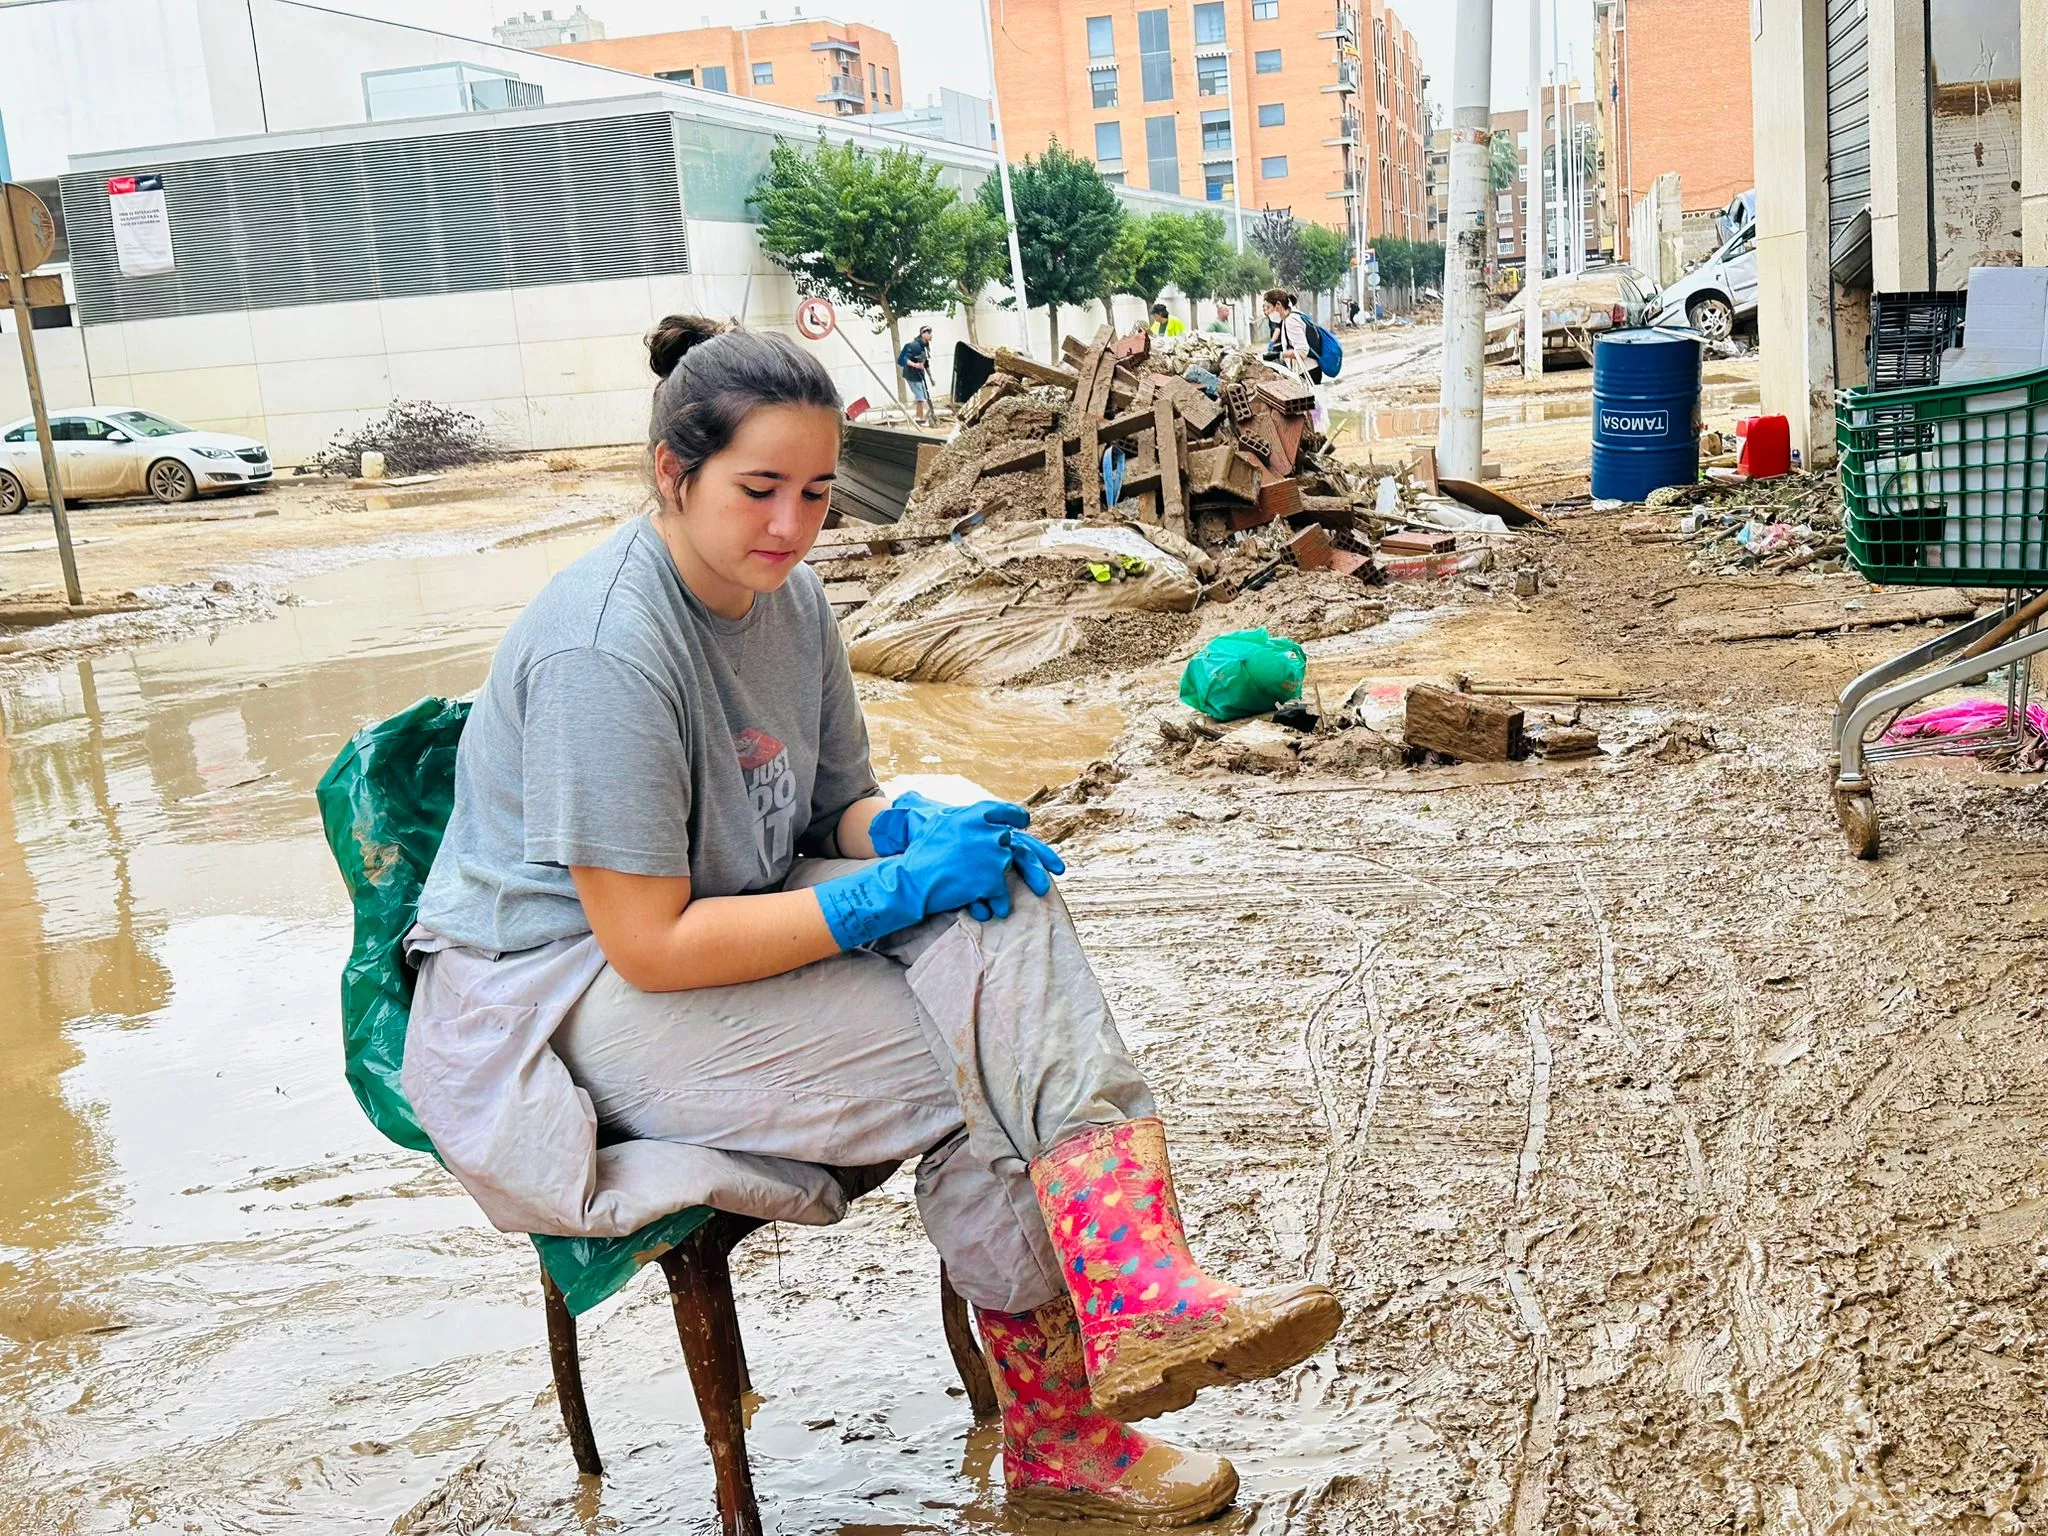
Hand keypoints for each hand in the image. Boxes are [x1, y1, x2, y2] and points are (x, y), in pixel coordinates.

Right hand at [871, 794, 1066, 919]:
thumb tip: (962, 814)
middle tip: (1059, 869)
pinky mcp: (990, 880)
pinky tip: (997, 911)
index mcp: (976, 814)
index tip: (1024, 821)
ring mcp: (992, 856)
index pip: (1005, 811)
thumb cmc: (920, 852)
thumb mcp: (941, 823)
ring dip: (1016, 883)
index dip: (1016, 816)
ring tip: (1019, 898)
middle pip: (1016, 843)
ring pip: (1010, 869)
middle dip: (1038, 858)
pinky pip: (1002, 893)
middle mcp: (989, 832)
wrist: (911, 879)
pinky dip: (1000, 903)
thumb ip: (961, 820)